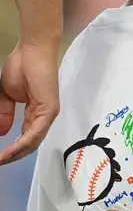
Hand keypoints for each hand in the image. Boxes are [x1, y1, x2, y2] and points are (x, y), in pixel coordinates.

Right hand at [0, 39, 60, 165]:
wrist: (32, 51)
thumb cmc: (21, 67)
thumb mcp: (7, 95)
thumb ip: (5, 114)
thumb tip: (2, 132)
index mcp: (35, 112)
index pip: (25, 137)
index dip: (11, 149)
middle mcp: (44, 116)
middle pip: (30, 143)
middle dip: (12, 155)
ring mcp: (48, 113)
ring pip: (33, 141)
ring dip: (15, 154)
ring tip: (1, 160)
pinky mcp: (49, 110)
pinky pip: (35, 133)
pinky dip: (22, 144)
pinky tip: (10, 151)